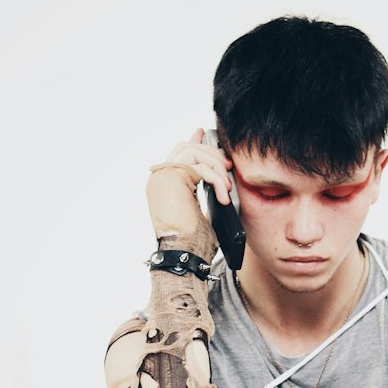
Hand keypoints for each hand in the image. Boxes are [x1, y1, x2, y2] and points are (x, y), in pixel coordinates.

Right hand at [146, 129, 230, 258]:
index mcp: (164, 184)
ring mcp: (163, 176)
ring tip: (226, 187)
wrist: (183, 255)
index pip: (179, 153)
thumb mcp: (203, 211)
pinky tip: (223, 196)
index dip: (194, 142)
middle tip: (228, 168)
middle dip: (212, 154)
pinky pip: (200, 166)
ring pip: (194, 152)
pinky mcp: (171, 177)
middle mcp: (160, 177)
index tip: (204, 133)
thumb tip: (219, 178)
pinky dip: (216, 180)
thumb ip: (205, 190)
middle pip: (187, 147)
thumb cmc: (193, 242)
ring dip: (216, 167)